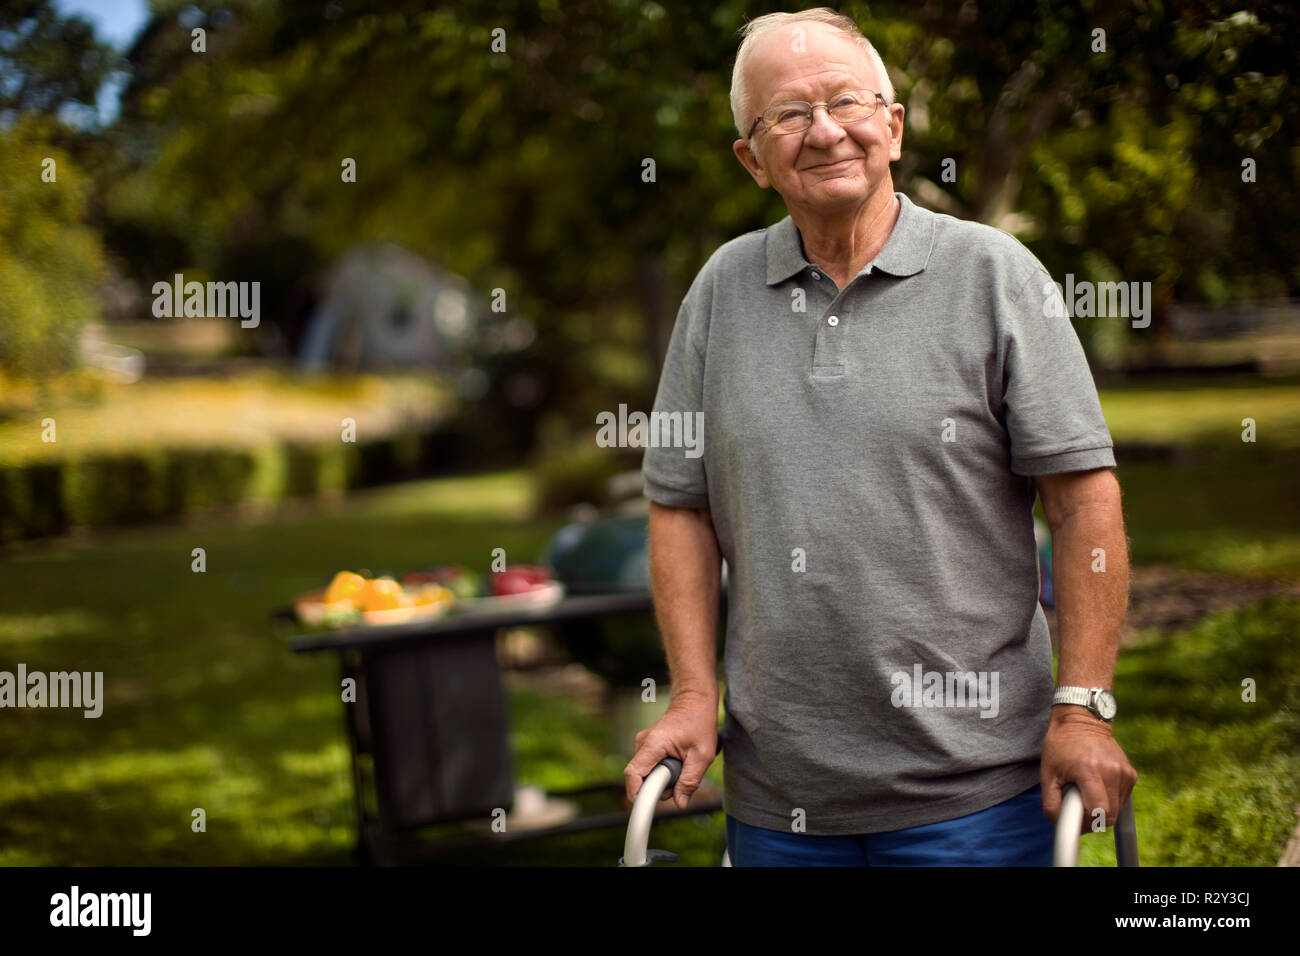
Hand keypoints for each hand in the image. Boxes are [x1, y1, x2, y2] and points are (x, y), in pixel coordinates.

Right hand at [623, 690, 717, 809]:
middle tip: (683, 776)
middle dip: (661, 786)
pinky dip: (664, 769)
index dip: (637, 794)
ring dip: (665, 777)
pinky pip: (651, 766)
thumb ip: (690, 780)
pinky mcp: (647, 747)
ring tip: (683, 763)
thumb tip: (679, 803)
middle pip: (642, 778)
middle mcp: (643, 743)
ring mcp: (643, 744)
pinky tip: (678, 759)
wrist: (694, 700)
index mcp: (653, 744)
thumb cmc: (699, 722)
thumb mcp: (702, 755)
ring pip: (648, 773)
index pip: (633, 774)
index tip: (646, 807)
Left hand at [1040, 707, 1137, 832]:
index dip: (1087, 823)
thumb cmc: (1061, 745)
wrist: (1081, 720)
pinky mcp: (1131, 774)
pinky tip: (1096, 785)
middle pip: (1110, 816)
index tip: (1075, 819)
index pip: (1099, 812)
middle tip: (1077, 807)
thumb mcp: (1047, 773)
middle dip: (1093, 819)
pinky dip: (1109, 799)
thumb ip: (1052, 803)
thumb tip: (1061, 825)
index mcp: (1089, 770)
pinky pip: (1122, 799)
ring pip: (1117, 810)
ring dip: (1101, 809)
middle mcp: (1112, 771)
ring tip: (1085, 791)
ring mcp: (1125, 772)